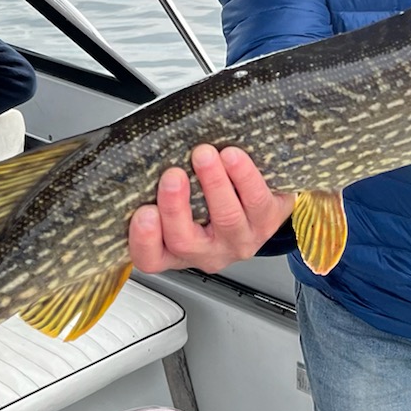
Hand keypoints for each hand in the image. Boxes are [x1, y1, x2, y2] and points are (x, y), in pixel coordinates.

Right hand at [128, 144, 294, 274]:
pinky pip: (256, 200)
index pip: (150, 258)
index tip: (144, 211)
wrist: (261, 197)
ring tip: (204, 155)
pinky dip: (243, 176)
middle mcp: (205, 251)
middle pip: (184, 241)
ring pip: (225, 218)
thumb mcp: (179, 196)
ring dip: (213, 184)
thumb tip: (148, 153)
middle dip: (175, 206)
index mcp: (174, 249)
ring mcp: (238, 240)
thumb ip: (161, 185)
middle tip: (173, 175)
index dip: (144, 239)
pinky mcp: (266, 222)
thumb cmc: (209, 196)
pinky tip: (233, 157)